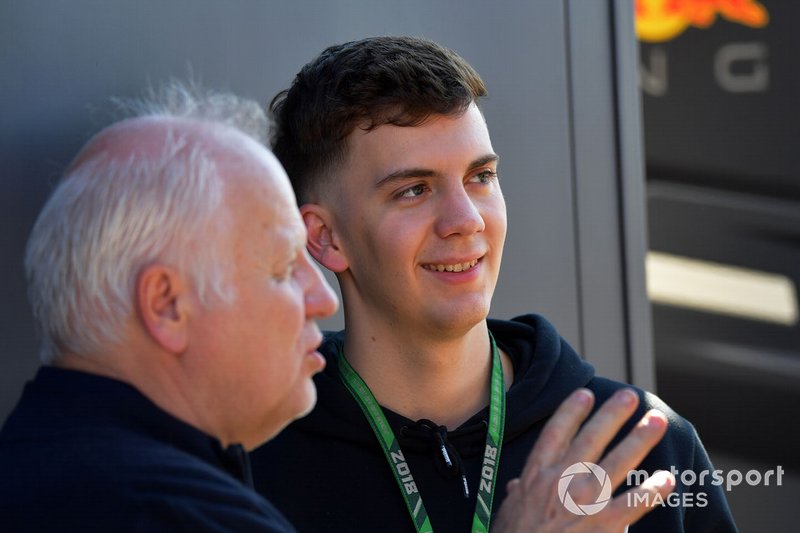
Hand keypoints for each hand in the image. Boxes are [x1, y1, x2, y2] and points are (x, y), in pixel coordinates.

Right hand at [492, 388, 674, 531]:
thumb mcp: (508, 511)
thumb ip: (517, 495)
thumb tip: (517, 487)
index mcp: (537, 475)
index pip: (556, 433)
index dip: (572, 410)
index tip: (586, 394)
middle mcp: (563, 480)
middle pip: (592, 438)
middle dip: (612, 414)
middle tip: (630, 396)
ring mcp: (586, 501)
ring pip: (618, 461)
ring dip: (640, 438)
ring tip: (656, 420)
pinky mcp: (605, 524)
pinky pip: (634, 503)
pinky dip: (652, 490)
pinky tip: (667, 479)